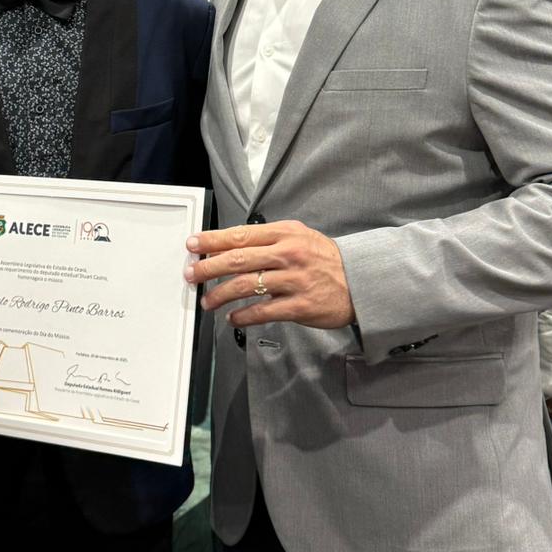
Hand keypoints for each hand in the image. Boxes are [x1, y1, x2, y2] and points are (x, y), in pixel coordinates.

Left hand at [184, 220, 355, 328]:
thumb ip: (268, 240)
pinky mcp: (299, 305)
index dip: (213, 240)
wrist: (360, 281)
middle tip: (191, 274)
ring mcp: (294, 280)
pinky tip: (232, 318)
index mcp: (285, 233)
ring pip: (246, 286)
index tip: (193, 244)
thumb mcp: (299, 237)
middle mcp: (288, 254)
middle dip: (209, 267)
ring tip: (207, 301)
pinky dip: (243, 316)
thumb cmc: (324, 259)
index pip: (241, 235)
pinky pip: (263, 312)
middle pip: (238, 259)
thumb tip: (230, 246)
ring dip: (221, 295)